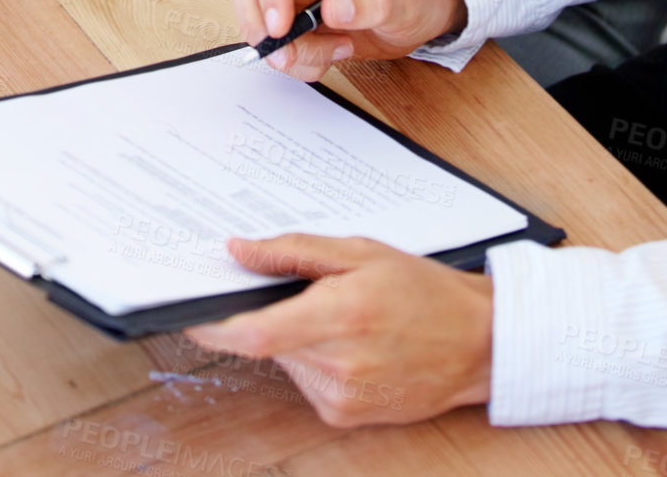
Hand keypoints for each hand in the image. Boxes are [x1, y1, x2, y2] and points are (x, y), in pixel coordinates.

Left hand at [185, 234, 491, 426]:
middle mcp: (339, 364)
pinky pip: (306, 380)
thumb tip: (240, 250)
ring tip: (340, 315)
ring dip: (293, 337)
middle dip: (266, 316)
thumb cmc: (422, 290)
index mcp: (341, 315)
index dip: (215, 328)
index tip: (191, 315)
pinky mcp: (345, 416)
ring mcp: (342, 397)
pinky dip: (313, 359)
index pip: (257, 333)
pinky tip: (349, 344)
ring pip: (286, 361)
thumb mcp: (359, 252)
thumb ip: (293, 251)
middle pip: (269, 343)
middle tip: (298, 292)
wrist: (475, 343)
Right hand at [228, 0, 465, 79]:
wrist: (420, 13)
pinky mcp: (291, 9)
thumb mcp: (409, 1)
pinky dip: (294, 56)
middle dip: (260, 21)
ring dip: (285, 46)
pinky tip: (330, 54)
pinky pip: (273, 36)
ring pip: (255, 11)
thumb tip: (334, 8)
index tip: (281, 28)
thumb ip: (376, 2)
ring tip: (334, 53)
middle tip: (285, 56)